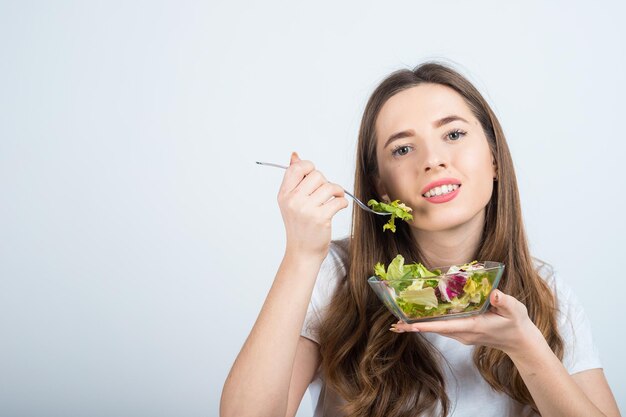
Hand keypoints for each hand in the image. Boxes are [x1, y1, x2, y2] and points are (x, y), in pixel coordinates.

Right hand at [277, 152, 348, 259]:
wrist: (302, 252)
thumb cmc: (299, 227)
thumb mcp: (290, 202)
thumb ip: (294, 179)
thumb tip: (295, 155)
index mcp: (284, 194)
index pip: (296, 167)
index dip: (309, 167)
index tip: (314, 177)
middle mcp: (293, 200)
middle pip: (316, 175)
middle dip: (325, 182)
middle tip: (325, 193)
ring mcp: (306, 209)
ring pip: (329, 186)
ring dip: (337, 191)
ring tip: (335, 198)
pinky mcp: (320, 218)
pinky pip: (338, 200)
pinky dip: (343, 202)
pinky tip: (339, 206)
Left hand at [390, 289, 543, 355]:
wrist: (520, 342)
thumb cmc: (516, 323)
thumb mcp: (515, 309)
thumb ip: (504, 301)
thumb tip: (494, 294)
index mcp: (473, 326)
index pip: (445, 326)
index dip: (427, 326)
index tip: (409, 326)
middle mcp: (464, 333)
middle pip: (435, 329)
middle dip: (415, 327)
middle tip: (395, 324)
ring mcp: (463, 335)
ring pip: (437, 329)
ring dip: (419, 326)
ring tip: (400, 322)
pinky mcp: (463, 333)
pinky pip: (442, 328)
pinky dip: (429, 324)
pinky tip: (419, 319)